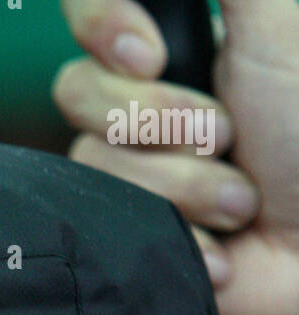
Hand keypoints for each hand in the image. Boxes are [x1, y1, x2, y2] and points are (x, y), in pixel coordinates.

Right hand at [53, 0, 298, 314]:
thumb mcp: (278, 26)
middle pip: (79, 89)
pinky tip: (220, 247)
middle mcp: (143, 108)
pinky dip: (178, 234)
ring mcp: (131, 177)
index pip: (90, 12)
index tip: (148, 52)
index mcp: (176, 49)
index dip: (102, 21)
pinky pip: (108, 221)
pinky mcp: (128, 237)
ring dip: (182, 186)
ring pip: (95, 162)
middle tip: (228, 137)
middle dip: (160, 121)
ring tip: (241, 204)